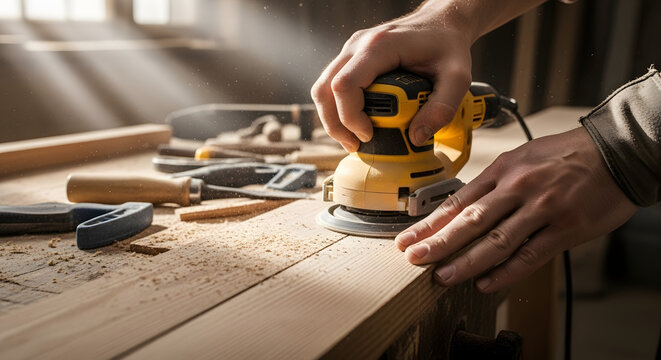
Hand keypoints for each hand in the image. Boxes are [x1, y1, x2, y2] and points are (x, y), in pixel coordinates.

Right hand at [310, 4, 473, 151]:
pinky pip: (332, 86)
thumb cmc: (447, 43)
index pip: (345, 84)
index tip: (369, 135)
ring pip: (322, 88)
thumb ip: (442, 108)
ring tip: (353, 140)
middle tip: (355, 145)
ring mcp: (352, 52)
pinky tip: (355, 124)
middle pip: (324, 89)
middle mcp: (358, 46)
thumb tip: (417, 138)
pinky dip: (338, 109)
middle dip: (335, 124)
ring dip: (332, 119)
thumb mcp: (458, 76)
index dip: (350, 116)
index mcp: (379, 47)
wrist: (442, 21)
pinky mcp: (352, 59)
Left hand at [395, 127, 637, 292]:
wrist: (616, 150)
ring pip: (497, 241)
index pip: (458, 201)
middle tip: (414, 259)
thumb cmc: (565, 155)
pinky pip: (531, 255)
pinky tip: (486, 284)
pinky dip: (507, 273)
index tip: (407, 239)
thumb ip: (495, 183)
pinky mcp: (567, 227)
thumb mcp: (522, 158)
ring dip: (466, 262)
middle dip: (437, 243)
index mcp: (503, 170)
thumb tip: (464, 208)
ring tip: (443, 277)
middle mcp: (518, 188)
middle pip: (469, 221)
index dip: (430, 223)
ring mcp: (542, 208)